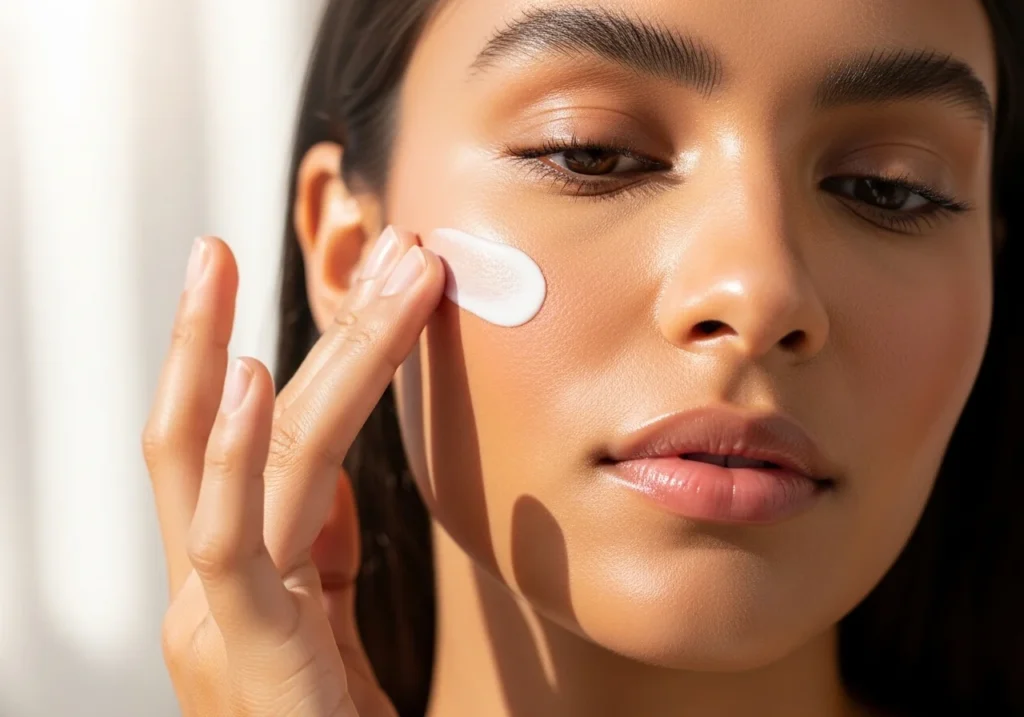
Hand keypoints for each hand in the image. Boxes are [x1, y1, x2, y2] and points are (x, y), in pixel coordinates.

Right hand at [143, 228, 443, 715]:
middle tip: (281, 246)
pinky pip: (237, 538)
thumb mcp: (326, 618)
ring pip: (230, 460)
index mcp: (230, 576)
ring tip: (249, 264)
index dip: (265, 356)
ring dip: (244, 353)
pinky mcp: (244, 652)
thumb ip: (318, 547)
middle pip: (218, 430)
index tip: (322, 284)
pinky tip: (259, 376)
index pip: (243, 442)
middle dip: (240, 332)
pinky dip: (241, 453)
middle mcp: (205, 588)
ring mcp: (212, 618)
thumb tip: (331, 474)